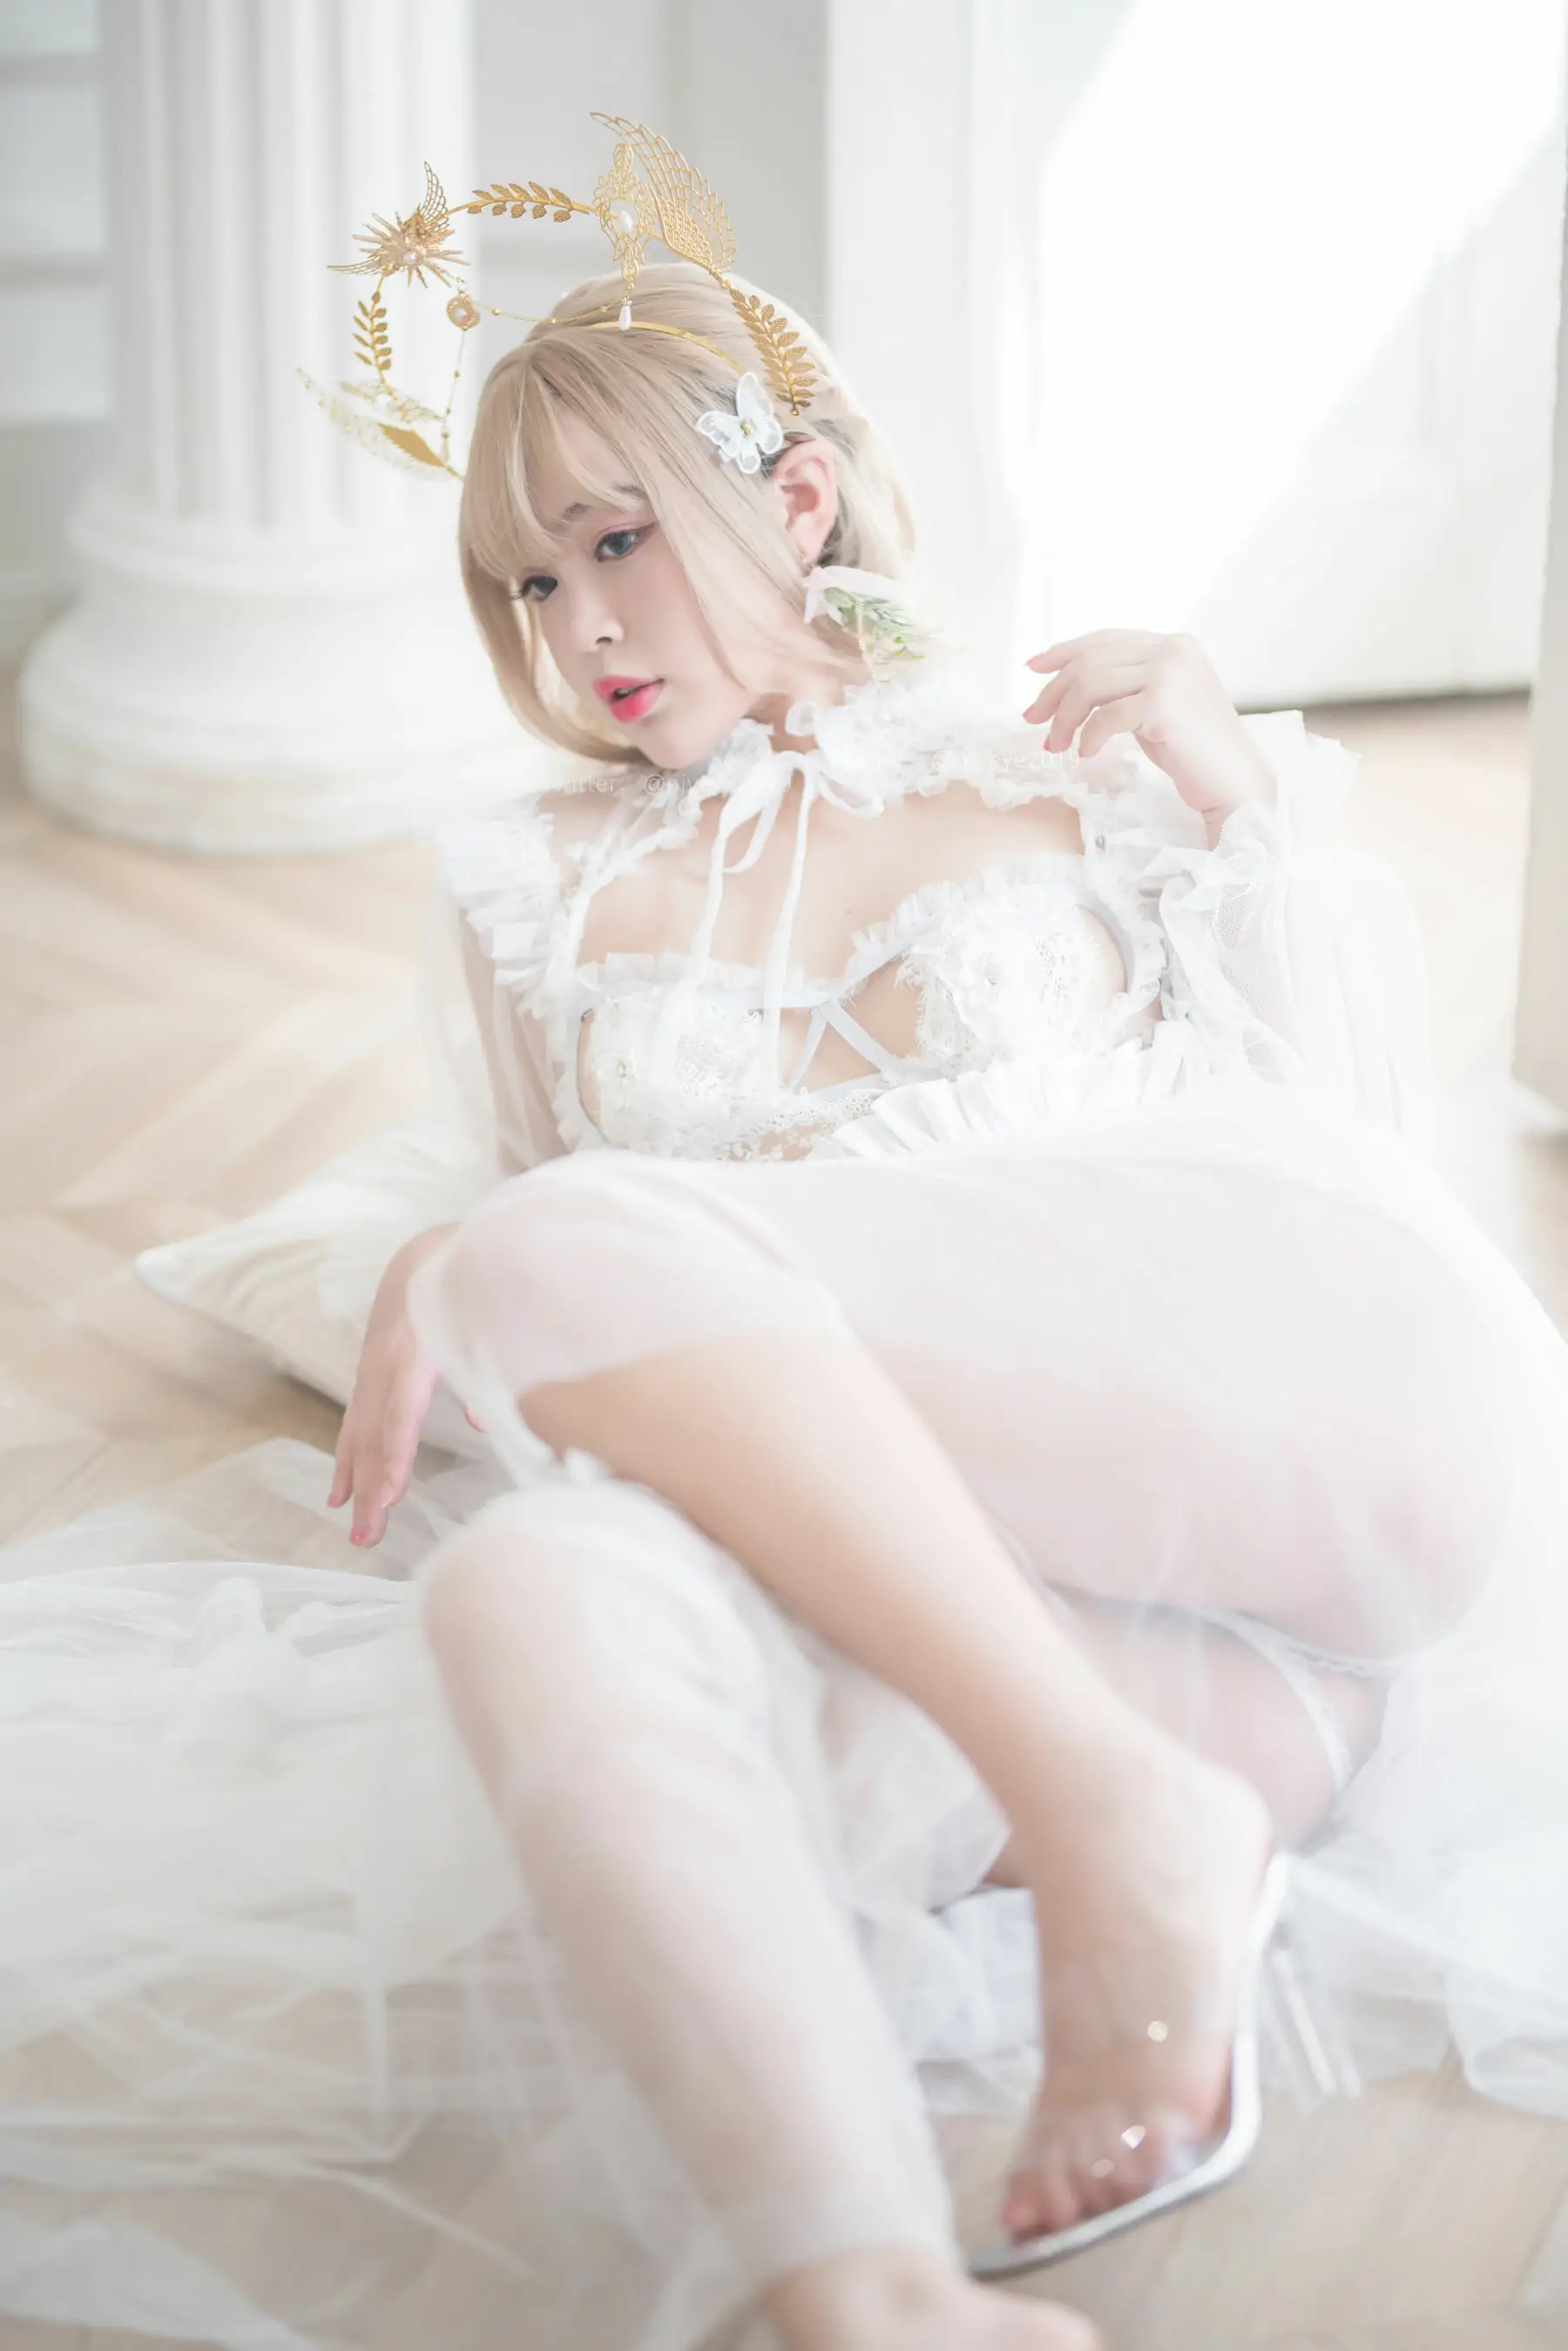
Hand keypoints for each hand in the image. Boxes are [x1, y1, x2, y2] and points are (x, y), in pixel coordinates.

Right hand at [327, 1226, 453, 1547]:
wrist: (424, 1253)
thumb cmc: (461, 1286)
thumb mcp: (479, 1317)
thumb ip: (484, 1364)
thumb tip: (485, 1419)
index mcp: (413, 1349)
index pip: (400, 1413)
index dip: (394, 1456)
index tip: (389, 1496)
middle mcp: (384, 1364)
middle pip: (374, 1435)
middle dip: (371, 1489)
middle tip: (368, 1536)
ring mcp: (371, 1371)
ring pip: (359, 1435)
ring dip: (357, 1486)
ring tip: (356, 1531)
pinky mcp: (369, 1375)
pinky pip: (354, 1424)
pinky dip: (347, 1462)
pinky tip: (341, 1495)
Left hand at [1023, 630, 1274, 839]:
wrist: (1234, 783)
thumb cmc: (1194, 752)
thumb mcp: (1156, 707)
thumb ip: (1125, 687)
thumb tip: (1068, 688)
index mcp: (1173, 644)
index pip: (1105, 639)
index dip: (1063, 652)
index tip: (1032, 670)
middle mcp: (1173, 650)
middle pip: (1091, 660)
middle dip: (1053, 691)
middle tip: (1032, 721)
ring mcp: (1170, 673)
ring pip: (1091, 684)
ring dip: (1064, 718)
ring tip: (1056, 746)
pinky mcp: (1164, 703)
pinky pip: (1106, 716)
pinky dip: (1088, 736)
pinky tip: (1085, 755)